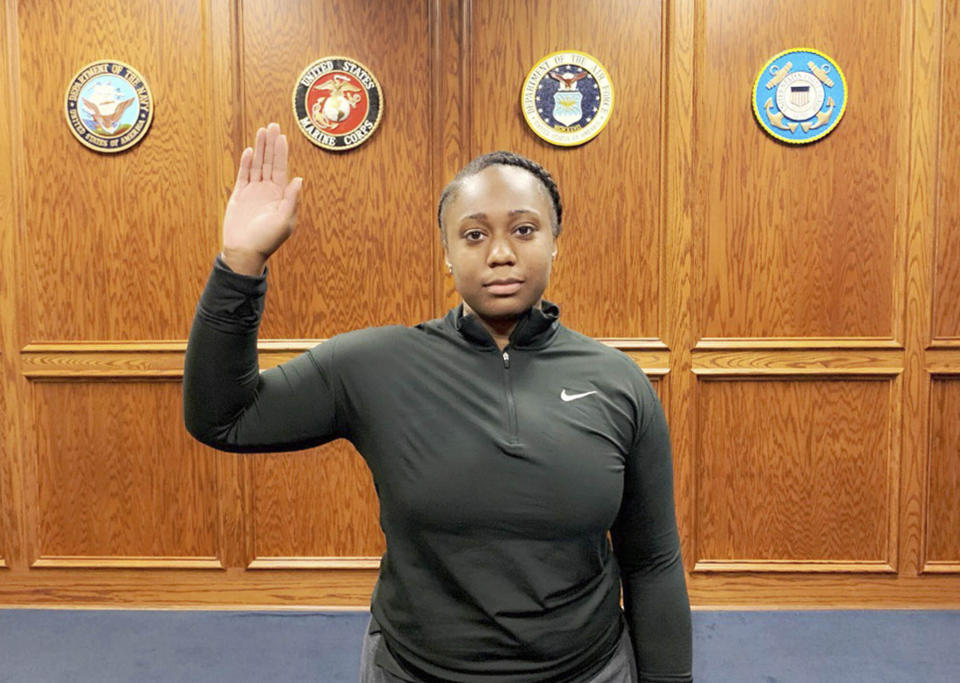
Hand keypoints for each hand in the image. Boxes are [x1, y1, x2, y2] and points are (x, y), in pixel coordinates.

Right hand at [221, 122, 302, 274]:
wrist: (244, 252)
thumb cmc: (267, 240)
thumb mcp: (284, 221)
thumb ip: (291, 199)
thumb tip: (299, 179)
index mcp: (280, 196)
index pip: (281, 169)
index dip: (281, 152)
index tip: (282, 136)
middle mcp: (268, 191)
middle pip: (270, 162)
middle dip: (271, 144)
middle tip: (272, 124)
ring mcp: (253, 192)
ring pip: (257, 164)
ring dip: (260, 148)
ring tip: (261, 130)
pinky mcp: (240, 195)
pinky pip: (243, 175)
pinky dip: (246, 163)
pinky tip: (250, 150)